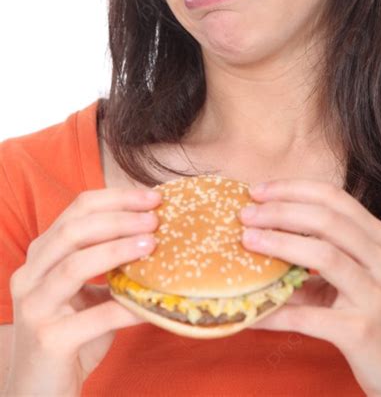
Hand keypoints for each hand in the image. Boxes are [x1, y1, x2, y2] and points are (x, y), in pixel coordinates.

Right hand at [6, 187, 161, 396]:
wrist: (37, 394)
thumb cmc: (70, 336)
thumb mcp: (85, 292)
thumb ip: (106, 263)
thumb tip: (155, 234)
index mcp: (41, 255)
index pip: (77, 209)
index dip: (116, 199)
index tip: (152, 197)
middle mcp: (30, 276)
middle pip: (73, 231)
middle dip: (119, 218)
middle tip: (155, 218)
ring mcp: (35, 308)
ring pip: (75, 265)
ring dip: (118, 250)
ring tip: (152, 243)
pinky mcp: (48, 340)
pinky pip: (95, 317)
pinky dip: (126, 305)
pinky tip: (152, 302)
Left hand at [239, 179, 380, 396]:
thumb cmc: (377, 316)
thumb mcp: (356, 277)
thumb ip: (318, 256)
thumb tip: (261, 237)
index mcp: (380, 239)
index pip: (334, 198)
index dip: (292, 189)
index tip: (258, 191)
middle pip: (326, 220)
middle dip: (280, 211)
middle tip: (245, 215)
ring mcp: (375, 295)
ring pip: (323, 255)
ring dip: (279, 243)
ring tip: (248, 240)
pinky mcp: (362, 331)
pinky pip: (309, 317)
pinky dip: (277, 312)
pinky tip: (253, 311)